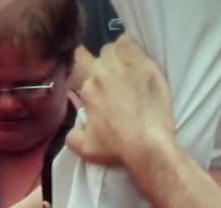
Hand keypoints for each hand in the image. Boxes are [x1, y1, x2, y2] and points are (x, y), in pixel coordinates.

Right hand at [67, 36, 174, 167]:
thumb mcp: (84, 148)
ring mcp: (124, 67)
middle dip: (104, 65)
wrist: (148, 146)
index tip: (91, 76)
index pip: (78, 62)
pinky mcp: (145, 66)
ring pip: (114, 48)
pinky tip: (135, 60)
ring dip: (117, 55)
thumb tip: (74, 126)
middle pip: (99, 57)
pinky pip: (131, 45)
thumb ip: (72, 133)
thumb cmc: (117, 149)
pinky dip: (130, 49)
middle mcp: (102, 73)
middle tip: (114, 80)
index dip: (83, 66)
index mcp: (87, 88)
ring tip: (125, 69)